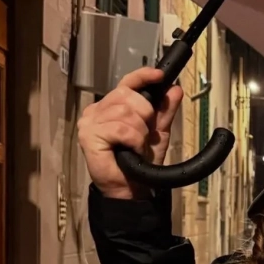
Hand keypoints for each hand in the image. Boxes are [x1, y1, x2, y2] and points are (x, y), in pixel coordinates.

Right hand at [77, 67, 182, 197]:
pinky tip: (131, 150)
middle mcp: (97, 110)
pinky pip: (121, 128)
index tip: (159, 75)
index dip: (143, 76)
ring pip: (125, 112)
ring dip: (139, 132)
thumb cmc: (140, 162)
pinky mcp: (89, 135)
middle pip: (128, 96)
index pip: (126, 83)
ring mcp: (90, 122)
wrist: (131, 188)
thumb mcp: (158, 134)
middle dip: (145, 115)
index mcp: (112, 106)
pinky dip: (133, 141)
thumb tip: (174, 89)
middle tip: (144, 135)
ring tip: (136, 146)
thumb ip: (165, 112)